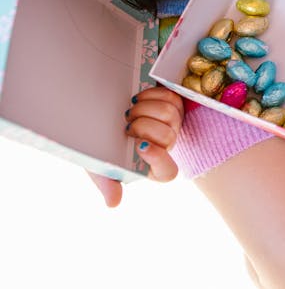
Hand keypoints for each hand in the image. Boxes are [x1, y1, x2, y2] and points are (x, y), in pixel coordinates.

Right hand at [88, 86, 183, 206]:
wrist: (98, 118)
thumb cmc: (99, 148)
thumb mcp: (97, 166)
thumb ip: (106, 184)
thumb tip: (114, 203)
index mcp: (150, 167)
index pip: (167, 171)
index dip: (158, 159)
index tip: (140, 146)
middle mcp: (164, 147)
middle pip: (167, 136)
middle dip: (143, 125)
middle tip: (126, 123)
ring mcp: (172, 126)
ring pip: (171, 114)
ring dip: (147, 108)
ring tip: (130, 110)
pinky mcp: (173, 105)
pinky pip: (172, 98)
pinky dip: (153, 94)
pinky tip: (139, 97)